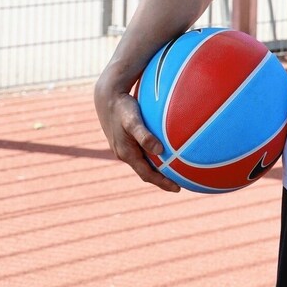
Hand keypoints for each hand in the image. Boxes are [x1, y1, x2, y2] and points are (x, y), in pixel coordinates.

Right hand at [94, 77, 180, 192]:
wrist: (107, 97)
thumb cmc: (122, 107)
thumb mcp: (133, 120)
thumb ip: (144, 135)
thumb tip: (160, 150)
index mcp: (127, 154)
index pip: (147, 175)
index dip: (162, 183)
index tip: (177, 189)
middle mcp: (125, 153)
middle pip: (145, 172)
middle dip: (161, 179)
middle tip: (179, 184)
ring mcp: (124, 147)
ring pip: (143, 163)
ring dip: (157, 169)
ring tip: (174, 171)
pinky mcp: (125, 140)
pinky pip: (142, 152)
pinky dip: (153, 156)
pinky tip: (163, 150)